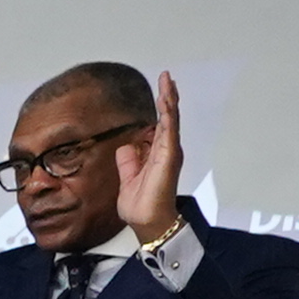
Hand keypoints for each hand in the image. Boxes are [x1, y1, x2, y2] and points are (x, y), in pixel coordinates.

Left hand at [112, 68, 186, 243]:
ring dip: (169, 101)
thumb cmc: (141, 204)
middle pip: (169, 117)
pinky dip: (168, 117)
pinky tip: (167, 103)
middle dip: (168, 96)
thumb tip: (127, 146)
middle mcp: (166, 150)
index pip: (160, 124)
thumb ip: (128, 160)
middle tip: (167, 77)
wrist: (146, 221)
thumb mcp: (128, 176)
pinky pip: (169, 133)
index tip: (162, 88)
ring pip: (171, 121)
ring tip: (168, 83)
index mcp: (157, 153)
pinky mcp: (168, 158)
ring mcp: (169, 153)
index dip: (162, 106)